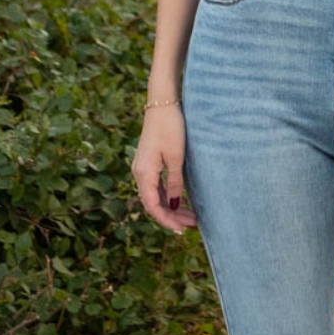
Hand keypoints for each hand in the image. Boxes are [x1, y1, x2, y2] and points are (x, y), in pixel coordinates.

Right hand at [132, 104, 198, 235]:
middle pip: (154, 203)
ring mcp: (144, 168)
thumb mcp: (176, 157)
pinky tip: (181, 202)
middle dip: (173, 217)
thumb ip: (174, 182)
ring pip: (156, 196)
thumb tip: (174, 204)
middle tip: (193, 225)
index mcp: (144, 173)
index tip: (182, 230)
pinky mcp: (149, 163)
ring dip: (172, 208)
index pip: (152, 206)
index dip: (166, 221)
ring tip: (191, 217)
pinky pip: (157, 187)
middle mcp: (140, 173)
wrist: (162, 104)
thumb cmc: (170, 128)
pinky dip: (169, 197)